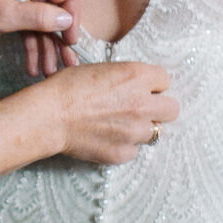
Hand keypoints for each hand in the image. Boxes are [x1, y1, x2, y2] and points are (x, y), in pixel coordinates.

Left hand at [0, 0, 78, 76]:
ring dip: (46, 48)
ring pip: (43, 23)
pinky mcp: (15, 6)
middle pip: (58, 12)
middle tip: (68, 65)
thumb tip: (67, 21)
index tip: (70, 41)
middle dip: (62, 40)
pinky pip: (29, 26)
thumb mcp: (5, 14)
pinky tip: (33, 66)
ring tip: (49, 72)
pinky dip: (32, 45)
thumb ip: (38, 17)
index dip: (74, 17)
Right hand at [50, 61, 177, 163]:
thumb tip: (136, 86)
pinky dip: (125, 146)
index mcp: (137, 77)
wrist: (49, 116)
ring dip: (141, 128)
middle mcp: (142, 104)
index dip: (153, 84)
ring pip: (155, 132)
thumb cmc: (67, 87)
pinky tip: (108, 138)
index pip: (165, 80)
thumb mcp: (101, 69)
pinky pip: (135, 151)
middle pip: (172, 109)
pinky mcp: (123, 152)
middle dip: (159, 108)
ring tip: (120, 125)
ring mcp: (134, 131)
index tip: (143, 88)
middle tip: (141, 108)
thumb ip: (126, 78)